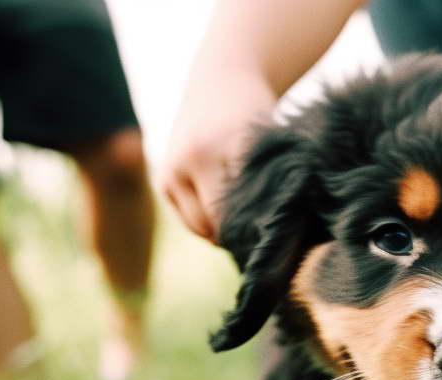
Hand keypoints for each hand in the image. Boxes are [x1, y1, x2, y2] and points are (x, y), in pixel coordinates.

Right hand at [159, 72, 277, 242]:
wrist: (219, 80)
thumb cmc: (255, 115)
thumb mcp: (271, 142)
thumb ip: (274, 182)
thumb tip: (280, 235)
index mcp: (228, 144)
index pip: (246, 206)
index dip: (262, 227)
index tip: (279, 237)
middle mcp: (194, 157)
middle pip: (220, 222)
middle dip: (241, 235)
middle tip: (262, 238)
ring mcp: (173, 168)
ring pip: (200, 227)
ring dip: (222, 234)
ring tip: (244, 226)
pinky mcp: (162, 179)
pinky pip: (187, 220)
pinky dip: (206, 225)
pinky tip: (224, 216)